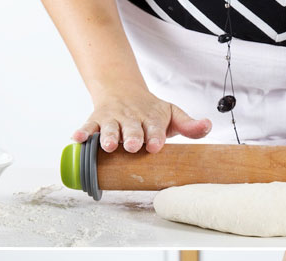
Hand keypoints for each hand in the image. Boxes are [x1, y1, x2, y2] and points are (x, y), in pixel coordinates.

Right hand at [72, 89, 211, 153]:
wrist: (123, 90)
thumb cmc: (151, 111)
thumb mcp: (173, 115)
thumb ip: (189, 125)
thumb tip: (208, 125)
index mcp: (152, 117)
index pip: (155, 127)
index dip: (155, 136)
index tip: (155, 146)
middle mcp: (132, 118)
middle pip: (132, 128)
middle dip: (132, 137)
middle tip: (132, 146)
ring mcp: (113, 119)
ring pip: (110, 128)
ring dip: (109, 136)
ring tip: (109, 146)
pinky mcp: (97, 120)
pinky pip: (88, 126)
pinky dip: (83, 132)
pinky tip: (77, 139)